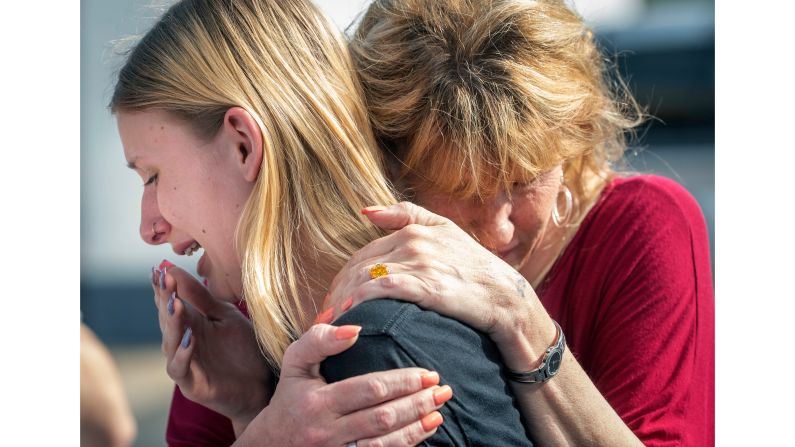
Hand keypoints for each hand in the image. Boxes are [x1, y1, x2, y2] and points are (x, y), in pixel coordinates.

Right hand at [152, 261, 270, 429]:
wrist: (261, 384)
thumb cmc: (243, 349)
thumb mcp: (225, 316)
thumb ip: (202, 297)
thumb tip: (174, 269)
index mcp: (189, 324)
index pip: (170, 302)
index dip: (163, 287)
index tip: (159, 269)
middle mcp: (181, 343)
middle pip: (167, 319)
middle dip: (165, 299)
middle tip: (165, 280)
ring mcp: (184, 363)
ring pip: (170, 342)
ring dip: (172, 323)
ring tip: (175, 304)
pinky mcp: (191, 384)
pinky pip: (180, 367)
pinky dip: (183, 353)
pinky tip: (190, 338)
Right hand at [235, 324, 448, 446]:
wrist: (271, 444)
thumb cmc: (289, 397)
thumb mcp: (294, 363)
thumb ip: (318, 340)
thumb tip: (354, 327)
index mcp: (318, 402)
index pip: (369, 390)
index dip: (402, 382)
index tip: (427, 373)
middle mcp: (328, 431)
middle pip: (382, 418)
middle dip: (417, 403)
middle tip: (442, 390)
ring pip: (385, 444)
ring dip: (416, 428)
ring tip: (439, 411)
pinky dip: (406, 444)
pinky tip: (424, 430)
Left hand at [323, 202, 555, 361]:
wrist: (506, 297)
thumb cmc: (475, 269)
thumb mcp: (446, 232)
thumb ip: (406, 216)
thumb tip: (365, 211)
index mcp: (413, 230)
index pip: (363, 254)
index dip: (343, 278)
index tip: (332, 299)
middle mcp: (413, 242)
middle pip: (359, 267)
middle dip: (337, 292)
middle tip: (325, 316)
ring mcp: (419, 262)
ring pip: (365, 278)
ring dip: (342, 300)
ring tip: (331, 323)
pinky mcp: (426, 284)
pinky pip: (382, 290)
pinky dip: (361, 300)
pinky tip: (351, 314)